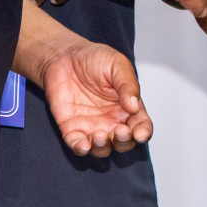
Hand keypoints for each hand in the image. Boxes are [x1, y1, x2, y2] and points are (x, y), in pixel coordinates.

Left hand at [41, 39, 152, 156]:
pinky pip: (78, 145)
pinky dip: (82, 149)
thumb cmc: (93, 58)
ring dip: (103, 148)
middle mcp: (112, 120)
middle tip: (120, 132)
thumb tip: (135, 107)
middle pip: (124, 142)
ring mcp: (92, 126)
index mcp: (128, 106)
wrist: (63, 56)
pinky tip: (83, 145)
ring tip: (100, 136)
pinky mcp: (72, 129)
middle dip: (124, 142)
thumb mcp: (117, 64)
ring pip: (103, 148)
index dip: (143, 132)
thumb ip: (127, 84)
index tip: (140, 133)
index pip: (141, 125)